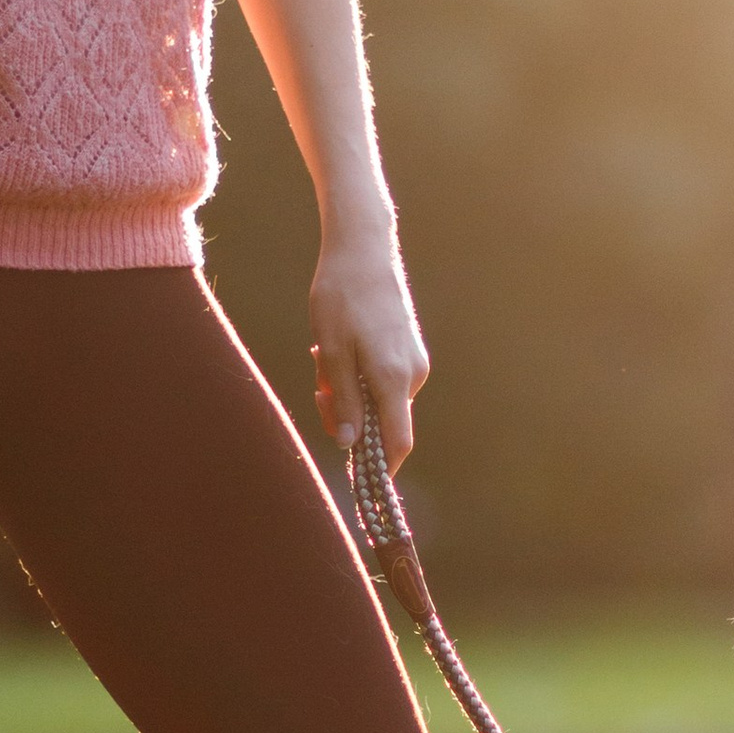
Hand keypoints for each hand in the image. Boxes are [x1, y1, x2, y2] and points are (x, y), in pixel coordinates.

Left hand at [309, 212, 428, 466]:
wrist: (363, 248)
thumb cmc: (341, 297)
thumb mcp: (331, 352)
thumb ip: (344, 401)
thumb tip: (352, 445)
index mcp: (393, 379)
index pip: (397, 443)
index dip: (380, 470)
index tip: (359, 483)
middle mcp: (412, 375)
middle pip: (383, 423)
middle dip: (348, 419)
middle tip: (319, 390)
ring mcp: (414, 362)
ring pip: (380, 401)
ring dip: (349, 394)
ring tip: (323, 360)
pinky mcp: (409, 350)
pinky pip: (383, 381)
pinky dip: (359, 377)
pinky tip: (338, 351)